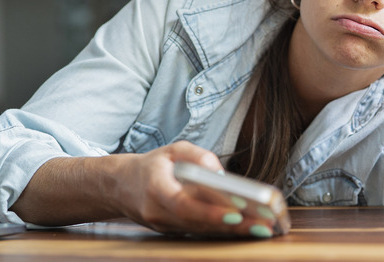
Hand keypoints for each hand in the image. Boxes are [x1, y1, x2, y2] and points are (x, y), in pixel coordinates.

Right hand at [113, 141, 273, 236]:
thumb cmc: (152, 166)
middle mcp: (158, 213)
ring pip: (201, 231)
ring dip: (232, 232)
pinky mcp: (172, 232)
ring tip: (262, 229)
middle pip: (198, 223)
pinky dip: (222, 231)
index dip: (209, 211)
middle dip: (232, 226)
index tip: (236, 213)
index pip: (184, 205)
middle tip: (262, 226)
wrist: (120, 186)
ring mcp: (164, 226)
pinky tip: (246, 230)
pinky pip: (199, 232)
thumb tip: (220, 173)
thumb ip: (197, 156)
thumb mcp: (172, 150)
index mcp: (156, 189)